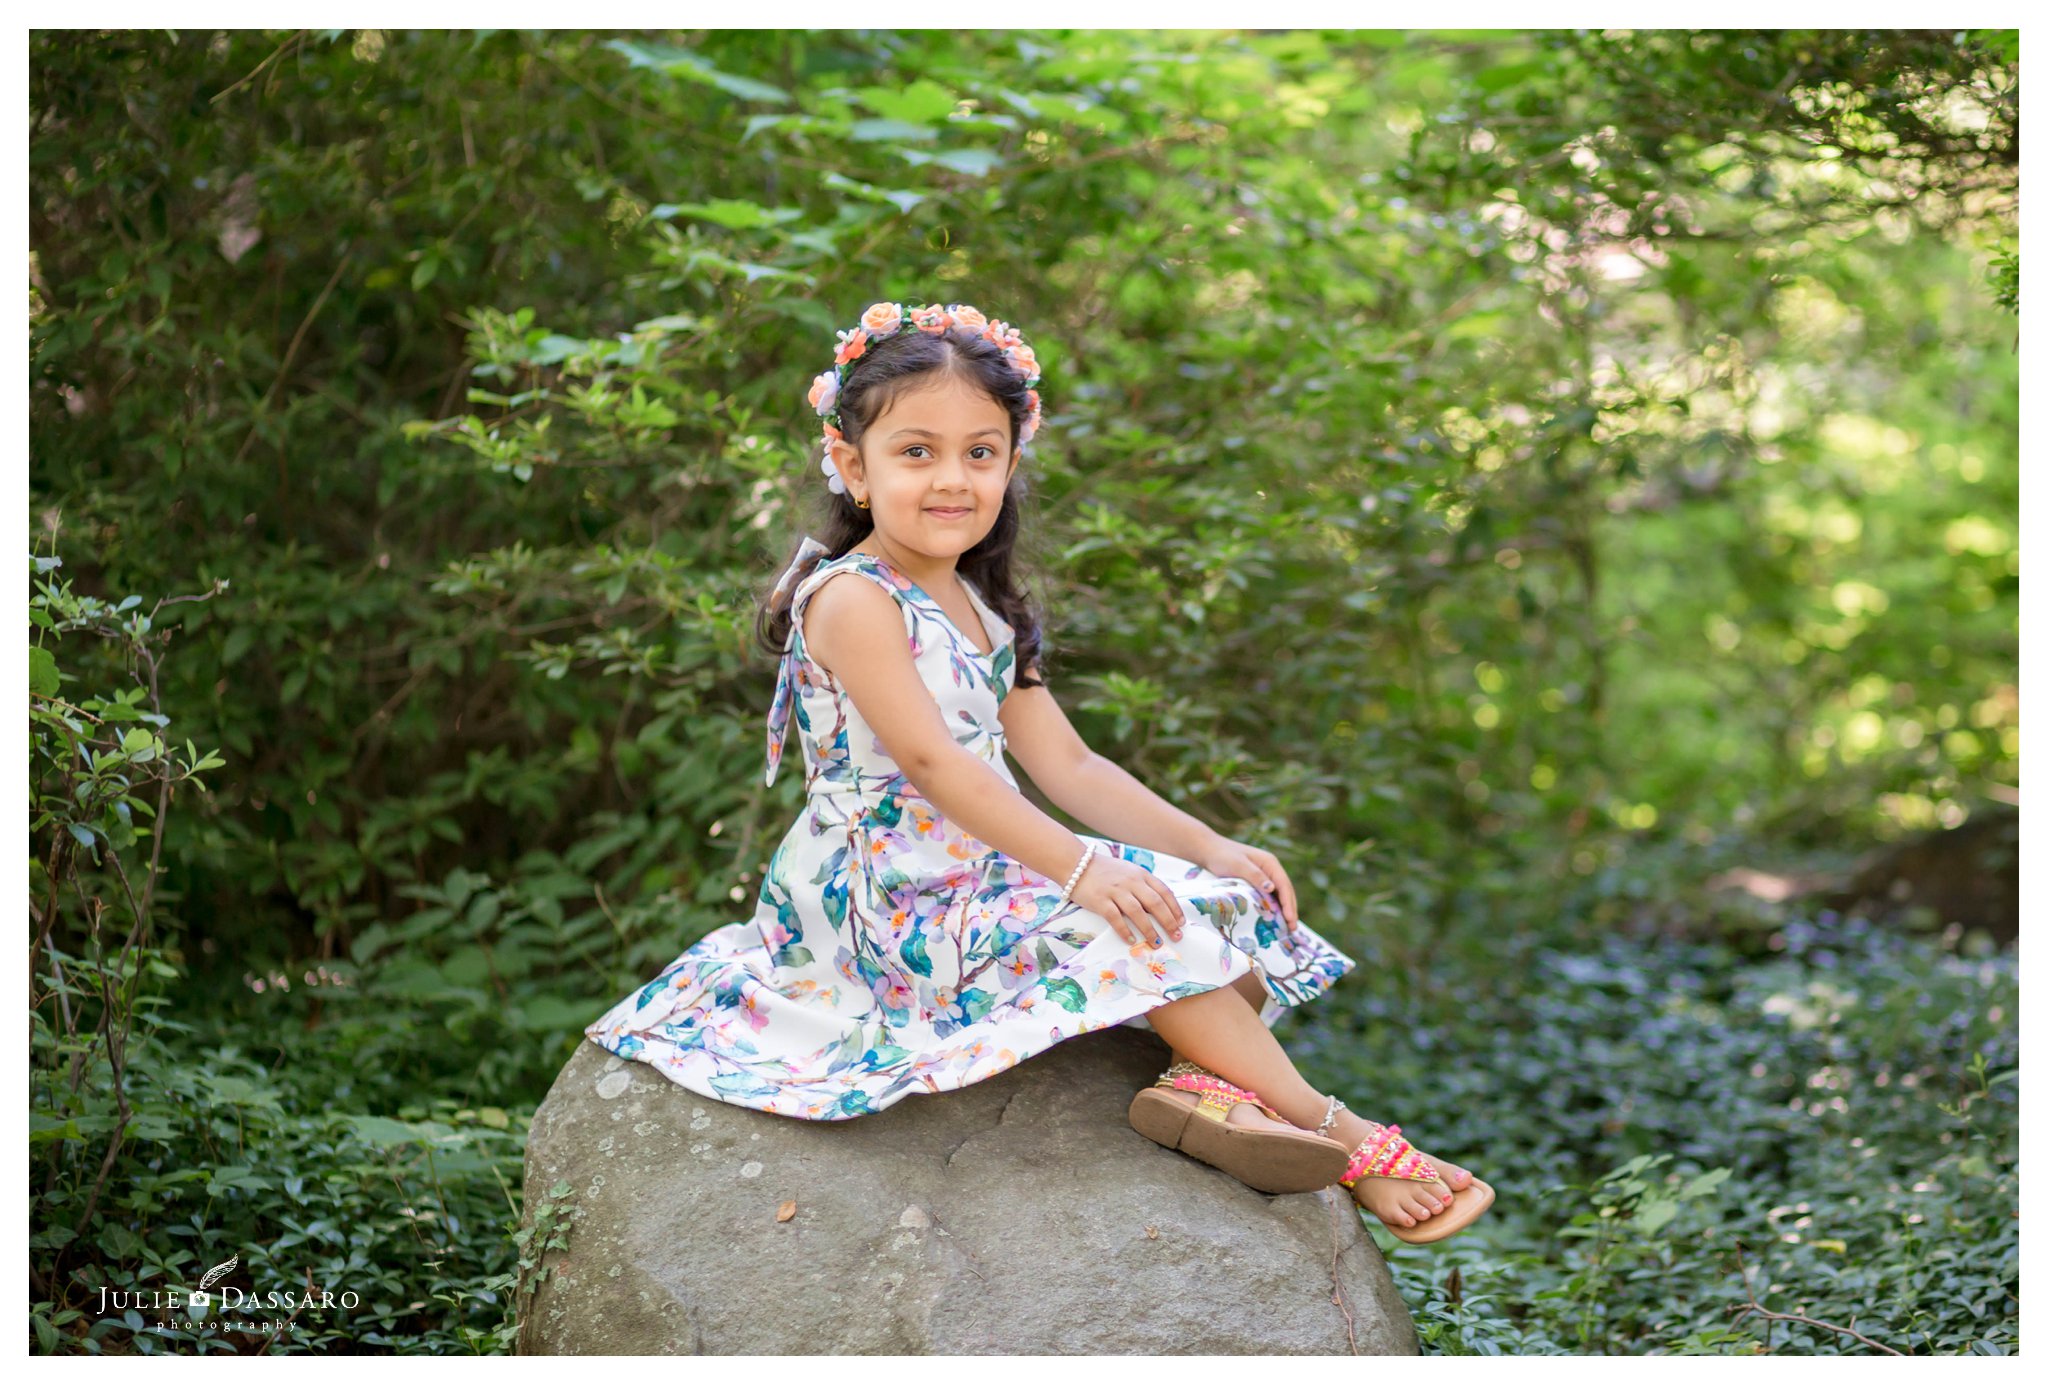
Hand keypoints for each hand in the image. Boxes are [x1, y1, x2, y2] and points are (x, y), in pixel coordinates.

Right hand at [1066, 847, 1187, 950]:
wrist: (1077, 864)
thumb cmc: (1105, 871)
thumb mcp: (1129, 872)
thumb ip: (1143, 885)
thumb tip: (1159, 907)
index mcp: (1140, 874)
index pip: (1164, 892)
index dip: (1175, 908)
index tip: (1182, 923)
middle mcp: (1131, 881)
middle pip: (1155, 903)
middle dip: (1168, 922)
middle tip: (1176, 936)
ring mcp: (1115, 891)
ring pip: (1138, 912)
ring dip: (1149, 930)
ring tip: (1156, 943)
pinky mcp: (1100, 900)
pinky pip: (1115, 918)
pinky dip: (1125, 931)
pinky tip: (1131, 940)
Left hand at [1195, 836, 1298, 931]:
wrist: (1209, 850)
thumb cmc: (1223, 856)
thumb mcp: (1238, 865)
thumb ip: (1255, 876)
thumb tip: (1272, 888)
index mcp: (1270, 863)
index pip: (1284, 885)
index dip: (1288, 903)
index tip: (1290, 919)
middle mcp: (1270, 869)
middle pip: (1285, 891)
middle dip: (1290, 910)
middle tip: (1292, 928)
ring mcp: (1264, 875)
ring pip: (1279, 895)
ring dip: (1284, 910)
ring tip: (1288, 928)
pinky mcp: (1257, 881)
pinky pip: (1269, 896)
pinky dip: (1274, 907)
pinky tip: (1274, 919)